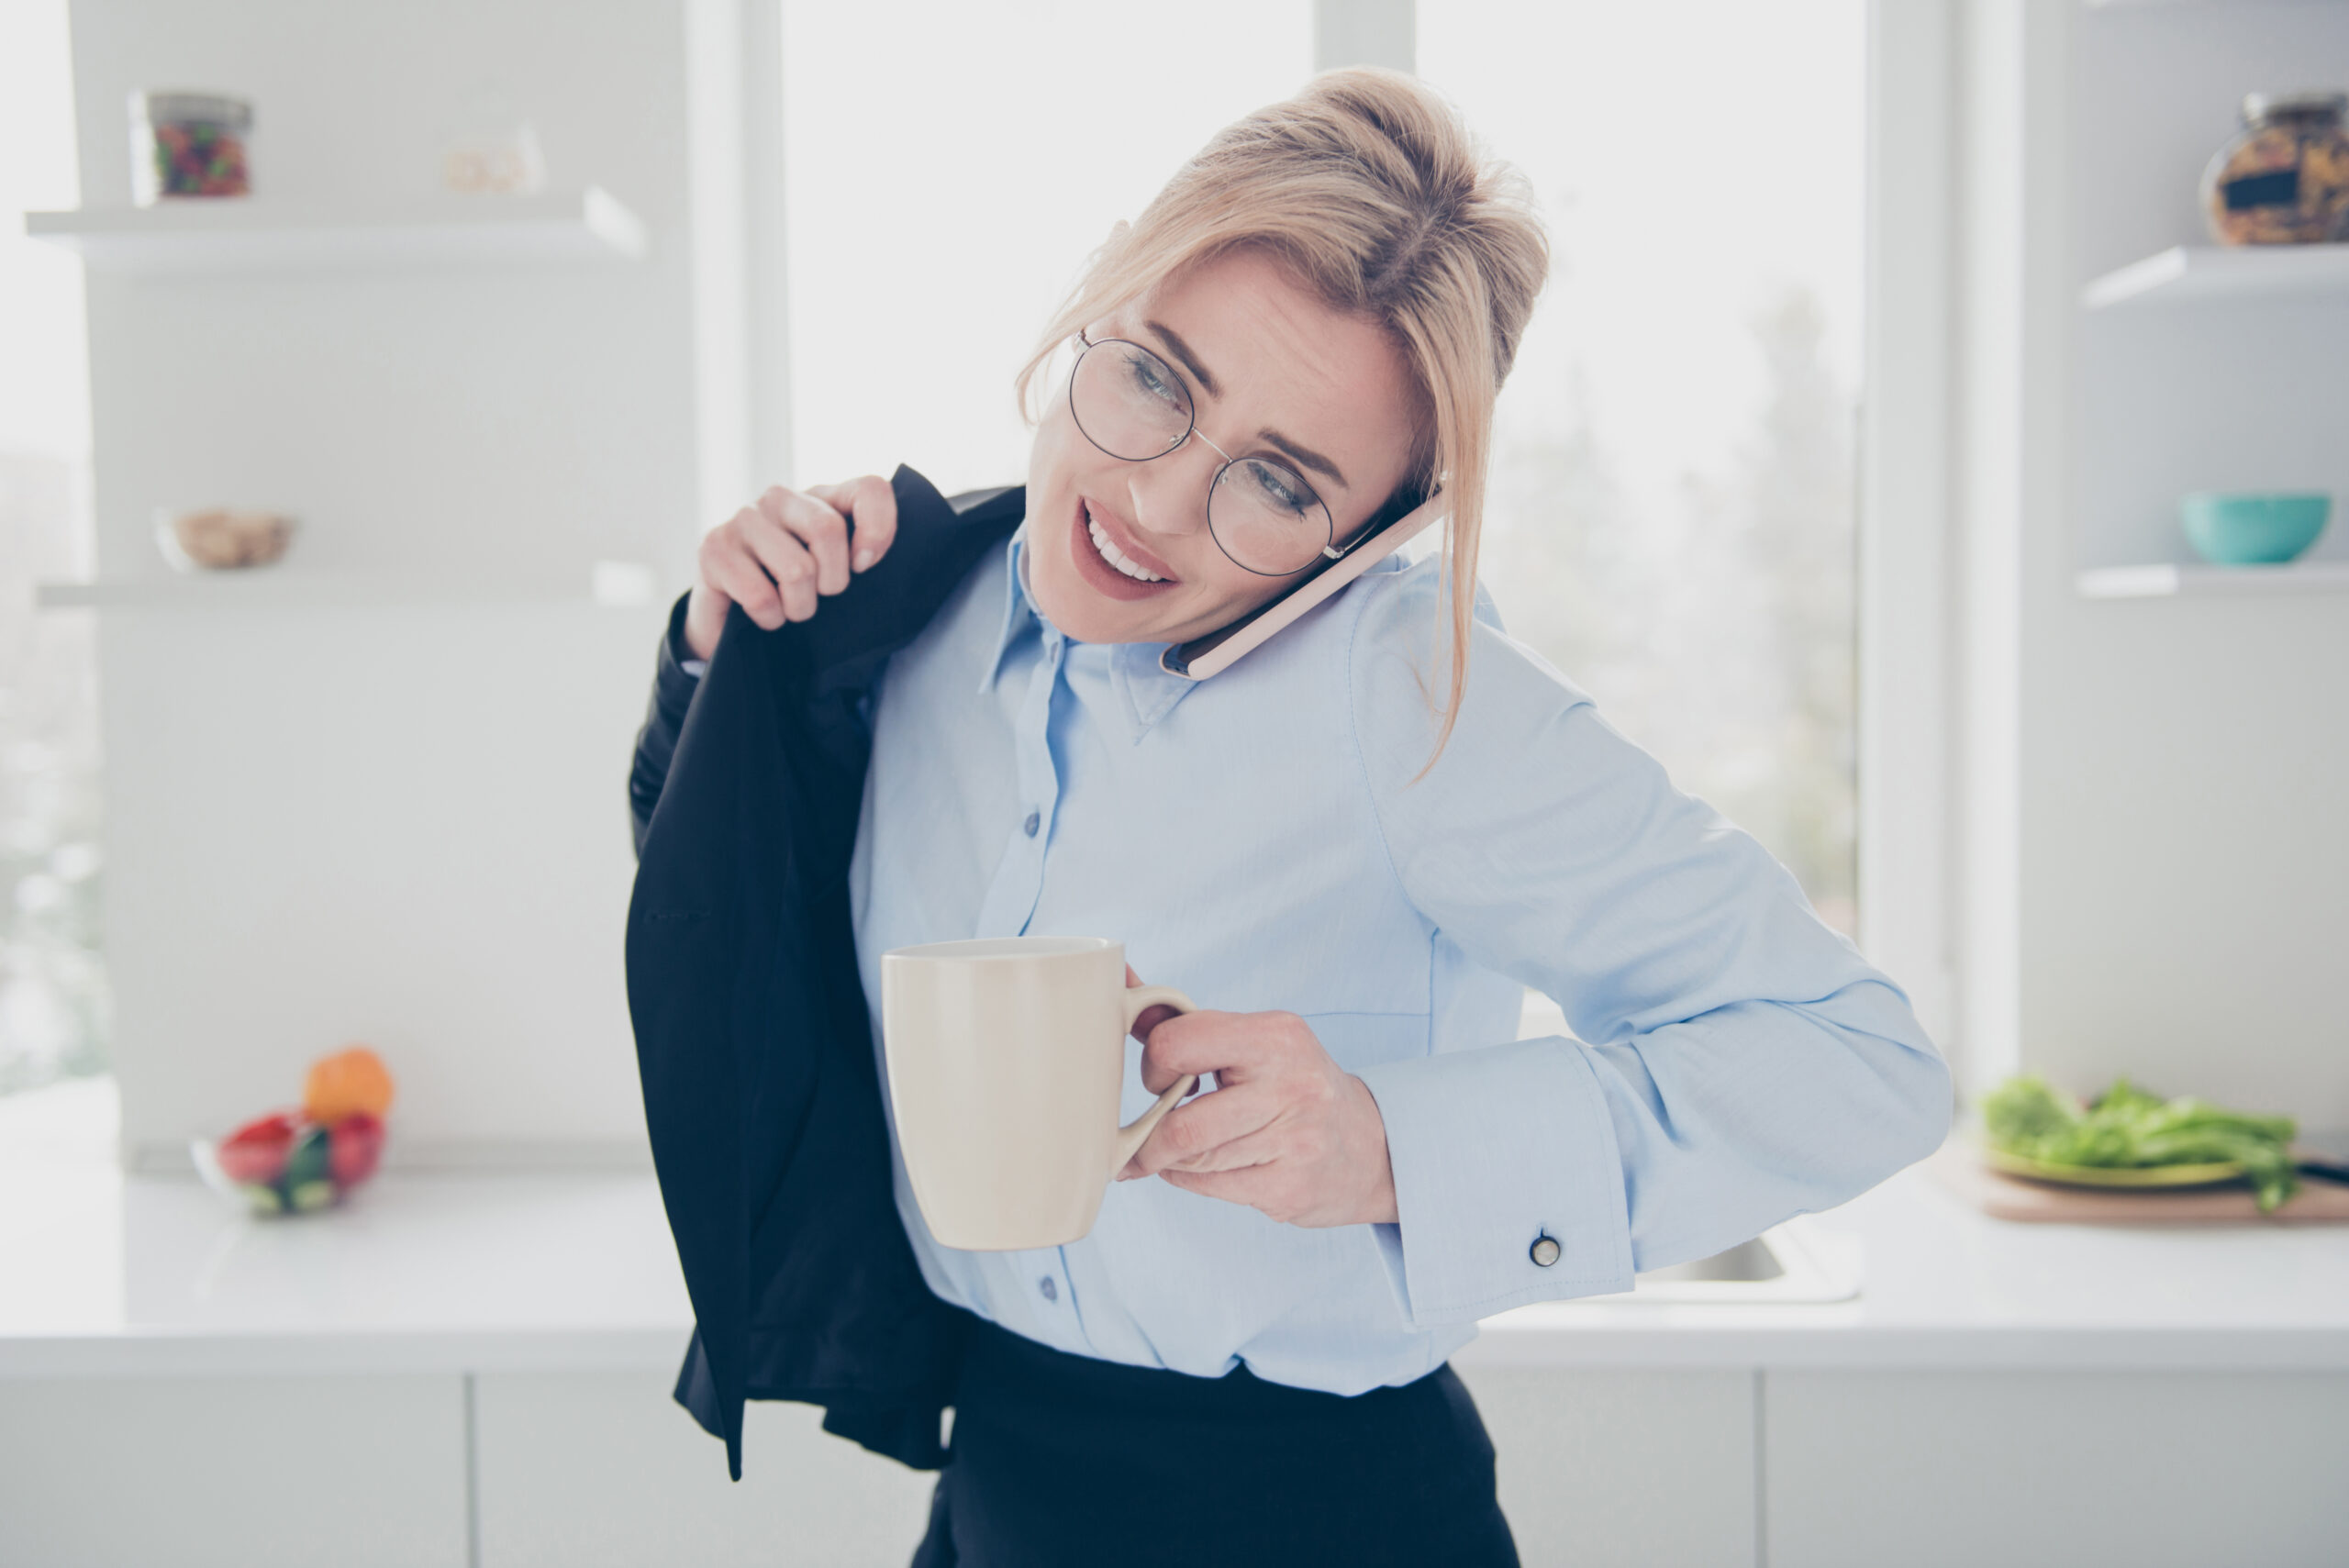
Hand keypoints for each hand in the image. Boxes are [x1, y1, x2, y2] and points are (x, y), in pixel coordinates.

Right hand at [683, 475, 896, 661]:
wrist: (731, 621)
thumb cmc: (796, 594)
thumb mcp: (838, 572)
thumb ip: (864, 554)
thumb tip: (866, 559)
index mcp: (821, 496)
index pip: (870, 489)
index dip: (879, 531)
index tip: (865, 566)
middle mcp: (781, 497)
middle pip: (828, 529)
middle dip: (833, 581)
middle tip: (821, 596)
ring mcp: (744, 518)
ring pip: (797, 570)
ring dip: (800, 607)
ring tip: (790, 608)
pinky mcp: (713, 547)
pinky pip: (761, 596)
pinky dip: (770, 619)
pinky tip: (764, 614)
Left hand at [1117, 973, 1397, 1228]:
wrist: (1371, 1147)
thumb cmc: (1294, 1085)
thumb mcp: (1257, 1041)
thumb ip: (1189, 1025)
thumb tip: (1124, 984)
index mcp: (1276, 1035)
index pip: (1178, 1044)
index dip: (1153, 1066)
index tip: (1160, 1077)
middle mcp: (1291, 1086)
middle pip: (1180, 1125)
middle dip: (1149, 1136)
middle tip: (1145, 1133)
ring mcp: (1293, 1142)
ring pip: (1190, 1161)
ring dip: (1166, 1160)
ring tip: (1171, 1151)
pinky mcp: (1289, 1188)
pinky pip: (1208, 1187)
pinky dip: (1188, 1179)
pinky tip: (1202, 1168)